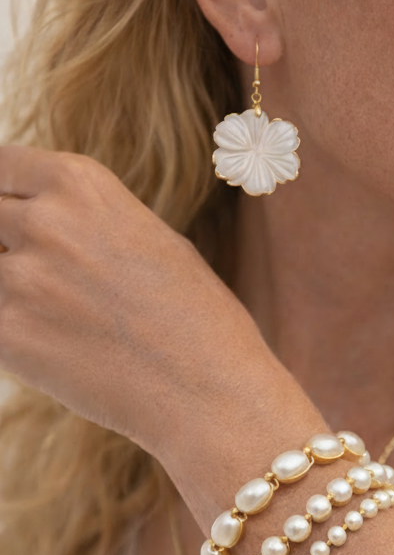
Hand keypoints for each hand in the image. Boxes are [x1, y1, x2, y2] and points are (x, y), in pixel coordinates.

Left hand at [0, 145, 291, 455]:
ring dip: (8, 286)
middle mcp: (46, 221)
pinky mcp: (4, 335)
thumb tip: (43, 225)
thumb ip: (90, 223)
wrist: (210, 390)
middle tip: (35, 270)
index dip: (3, 192)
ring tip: (52, 311)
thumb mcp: (153, 241)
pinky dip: (10, 330)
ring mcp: (19, 279)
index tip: (9, 213)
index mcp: (83, 185)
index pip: (0, 163)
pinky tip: (53, 346)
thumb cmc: (198, 318)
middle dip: (3, 241)